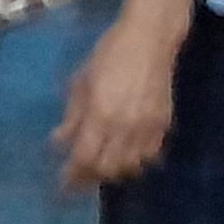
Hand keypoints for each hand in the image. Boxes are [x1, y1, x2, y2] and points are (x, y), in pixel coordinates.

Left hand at [56, 14, 183, 187]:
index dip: (73, 175)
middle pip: (108, 168)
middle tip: (80, 177)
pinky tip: (127, 156)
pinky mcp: (164, 124)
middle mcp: (125, 127)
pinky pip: (151, 155)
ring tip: (102, 167)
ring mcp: (148, 127)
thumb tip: (59, 142)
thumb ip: (72, 116)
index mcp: (100, 115)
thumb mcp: (81, 83)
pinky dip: (137, 161)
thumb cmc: (108, 56)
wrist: (149, 41)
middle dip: (91, 177)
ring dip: (114, 171)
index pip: (85, 158)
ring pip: (131, 166)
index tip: (64, 183)